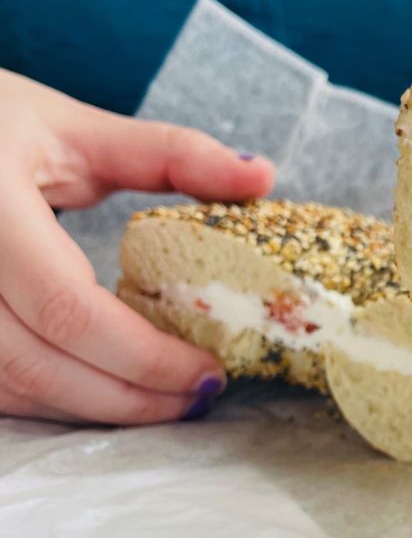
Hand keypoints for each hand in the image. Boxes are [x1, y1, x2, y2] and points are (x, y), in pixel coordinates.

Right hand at [0, 69, 273, 424]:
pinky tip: (109, 392)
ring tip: (166, 402)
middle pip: (42, 365)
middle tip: (199, 397)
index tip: (212, 368)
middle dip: (132, 397)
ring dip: (98, 409)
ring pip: (17, 389)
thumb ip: (171, 154)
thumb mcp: (75, 128)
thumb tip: (261, 177)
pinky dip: (58, 401)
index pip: (69, 309)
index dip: (147, 355)